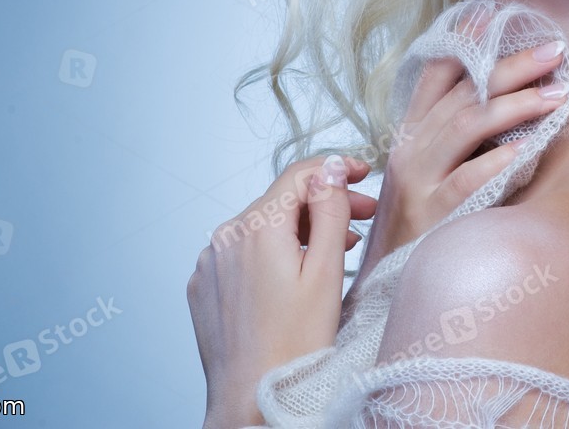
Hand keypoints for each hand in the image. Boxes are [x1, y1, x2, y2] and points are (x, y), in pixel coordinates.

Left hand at [188, 154, 376, 428]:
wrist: (249, 401)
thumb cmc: (293, 347)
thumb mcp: (325, 272)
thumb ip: (329, 211)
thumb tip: (332, 169)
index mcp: (257, 228)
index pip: (299, 175)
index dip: (336, 168)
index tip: (364, 174)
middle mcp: (225, 237)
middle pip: (282, 202)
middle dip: (324, 204)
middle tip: (363, 216)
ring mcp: (210, 263)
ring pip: (262, 228)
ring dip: (299, 230)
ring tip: (336, 248)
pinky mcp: (204, 286)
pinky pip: (242, 254)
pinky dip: (271, 254)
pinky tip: (295, 276)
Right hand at [354, 7, 568, 285]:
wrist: (384, 285)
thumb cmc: (419, 224)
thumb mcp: (431, 169)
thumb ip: (460, 132)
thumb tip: (511, 93)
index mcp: (412, 131)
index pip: (436, 72)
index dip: (466, 40)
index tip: (500, 14)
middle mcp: (412, 148)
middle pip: (463, 92)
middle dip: (512, 66)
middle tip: (555, 50)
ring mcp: (419, 180)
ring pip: (467, 126)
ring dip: (516, 104)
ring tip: (557, 93)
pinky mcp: (433, 214)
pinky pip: (469, 179)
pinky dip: (500, 159)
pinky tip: (529, 147)